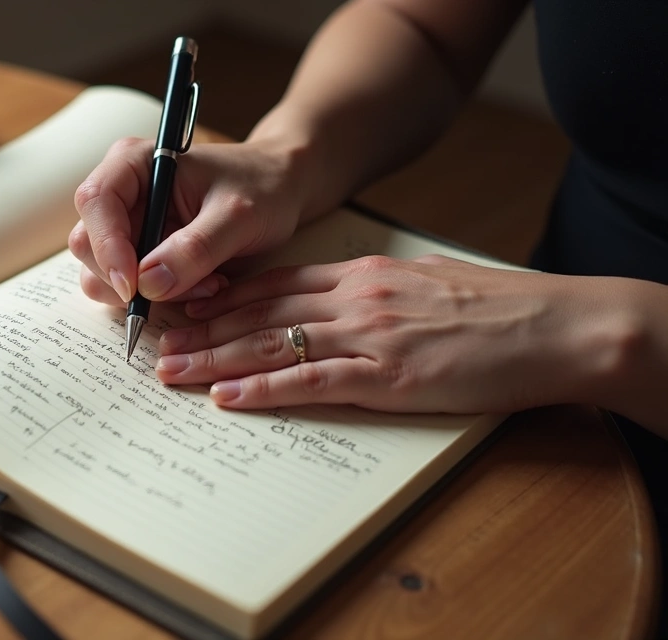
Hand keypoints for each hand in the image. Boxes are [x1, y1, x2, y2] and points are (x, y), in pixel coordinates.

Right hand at [68, 137, 309, 306]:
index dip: (106, 246)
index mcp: (134, 163)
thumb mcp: (238, 215)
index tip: (134, 286)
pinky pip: (130, 291)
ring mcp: (125, 228)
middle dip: (132, 279)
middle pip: (89, 245)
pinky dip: (162, 299)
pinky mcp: (138, 256)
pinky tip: (203, 285)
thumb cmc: (262, 188)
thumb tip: (147, 284)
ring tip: (207, 284)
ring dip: (149, 295)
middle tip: (192, 286)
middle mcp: (120, 195)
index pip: (95, 202)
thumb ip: (195, 248)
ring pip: (103, 276)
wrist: (280, 192)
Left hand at [155, 254, 615, 413]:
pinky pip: (310, 381)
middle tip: (156, 341)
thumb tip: (337, 304)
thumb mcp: (423, 284)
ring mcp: (369, 335)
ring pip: (271, 344)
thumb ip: (373, 292)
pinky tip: (227, 397)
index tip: (184, 305)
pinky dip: (263, 390)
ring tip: (170, 371)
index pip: (274, 283)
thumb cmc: (494, 309)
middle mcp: (355, 297)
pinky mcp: (388, 374)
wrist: (554, 326)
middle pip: (259, 311)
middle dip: (202, 327)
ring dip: (214, 359)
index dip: (222, 296)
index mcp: (362, 274)